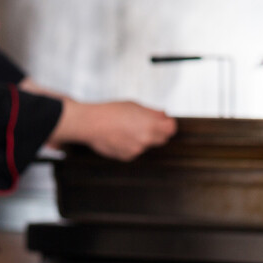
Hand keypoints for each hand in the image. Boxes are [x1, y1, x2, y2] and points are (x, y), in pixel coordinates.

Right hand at [51, 98, 175, 159]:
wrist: (90, 124)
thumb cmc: (110, 111)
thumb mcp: (134, 105)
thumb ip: (152, 112)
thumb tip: (164, 115)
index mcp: (150, 125)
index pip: (171, 129)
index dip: (168, 124)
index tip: (163, 121)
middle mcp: (146, 140)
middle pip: (162, 139)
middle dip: (157, 131)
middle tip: (144, 123)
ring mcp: (136, 150)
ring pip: (146, 145)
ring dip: (141, 138)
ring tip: (125, 128)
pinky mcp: (127, 157)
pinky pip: (134, 151)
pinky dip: (130, 145)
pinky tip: (119, 136)